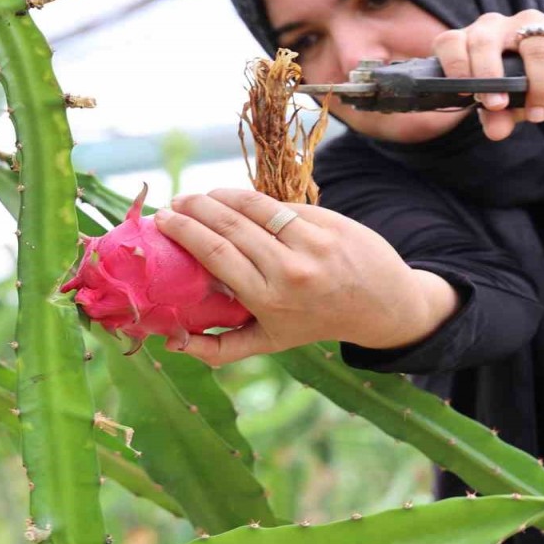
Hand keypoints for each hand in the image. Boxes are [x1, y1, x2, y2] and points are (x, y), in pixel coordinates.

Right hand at [153, 189, 458, 366]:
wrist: (381, 304)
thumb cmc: (314, 323)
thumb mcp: (269, 342)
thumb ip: (219, 347)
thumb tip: (171, 342)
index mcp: (268, 299)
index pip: (215, 254)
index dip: (184, 231)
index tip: (162, 221)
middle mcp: (289, 269)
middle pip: (229, 225)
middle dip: (194, 208)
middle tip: (173, 204)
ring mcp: (312, 241)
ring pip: (254, 207)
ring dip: (219, 195)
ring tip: (198, 197)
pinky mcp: (328, 222)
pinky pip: (282, 205)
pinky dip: (253, 200)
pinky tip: (235, 200)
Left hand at [432, 9, 543, 140]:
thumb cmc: (516, 86)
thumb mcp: (501, 106)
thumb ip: (496, 117)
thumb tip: (496, 132)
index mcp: (470, 41)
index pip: (450, 43)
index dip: (454, 65)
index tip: (463, 94)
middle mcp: (496, 25)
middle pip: (485, 42)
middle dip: (490, 76)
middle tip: (498, 106)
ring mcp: (531, 21)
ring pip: (535, 47)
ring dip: (538, 86)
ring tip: (538, 114)